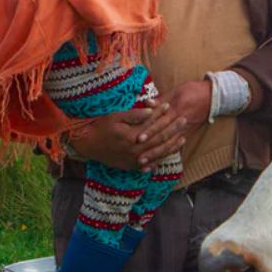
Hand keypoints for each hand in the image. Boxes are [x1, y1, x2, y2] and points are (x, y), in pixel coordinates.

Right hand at [69, 107, 186, 170]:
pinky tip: (170, 152)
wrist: (87, 145)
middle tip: (184, 120)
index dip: (161, 114)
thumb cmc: (101, 127)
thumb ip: (134, 115)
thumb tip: (151, 110)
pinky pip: (152, 163)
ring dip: (172, 145)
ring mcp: (134, 160)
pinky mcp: (133, 166)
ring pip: (158, 153)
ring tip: (183, 137)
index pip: (152, 124)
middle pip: (159, 139)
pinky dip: (162, 157)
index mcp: (132, 136)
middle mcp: (135, 150)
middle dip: (173, 129)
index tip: (169, 106)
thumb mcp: (115, 117)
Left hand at [136, 80, 211, 170]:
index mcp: (175, 110)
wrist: (212, 96)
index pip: (160, 122)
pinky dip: (165, 155)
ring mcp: (184, 130)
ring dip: (157, 156)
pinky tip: (157, 163)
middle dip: (151, 149)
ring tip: (145, 165)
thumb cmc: (193, 90)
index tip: (138, 139)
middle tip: (138, 158)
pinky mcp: (187, 134)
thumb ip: (161, 99)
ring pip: (169, 146)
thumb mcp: (177, 90)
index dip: (149, 131)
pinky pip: (175, 147)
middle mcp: (179, 123)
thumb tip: (147, 103)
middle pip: (164, 138)